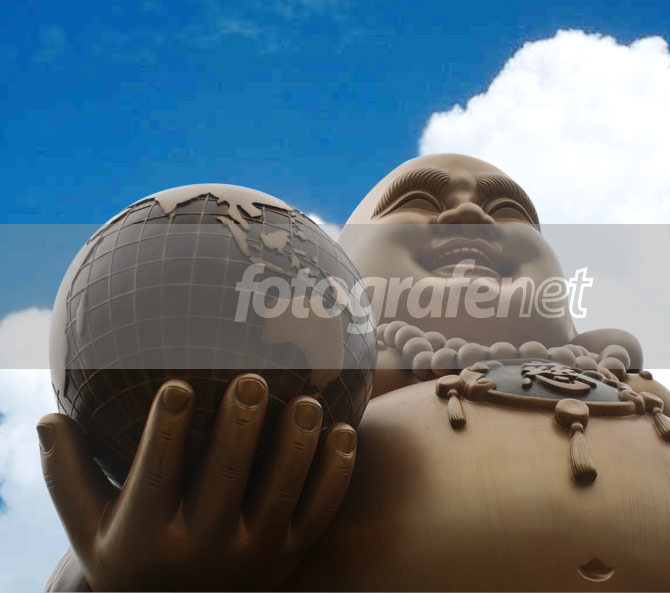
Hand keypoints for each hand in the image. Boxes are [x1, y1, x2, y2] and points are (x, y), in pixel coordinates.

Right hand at [37, 374, 356, 590]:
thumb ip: (68, 475)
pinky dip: (334, 475)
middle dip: (240, 430)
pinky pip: (317, 512)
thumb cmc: (130, 554)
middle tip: (252, 381)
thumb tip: (49, 417)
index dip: (168, 432)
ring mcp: (253, 553)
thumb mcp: (87, 527)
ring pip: (279, 495)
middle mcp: (202, 547)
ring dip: (297, 448)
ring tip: (309, 402)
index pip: (156, 477)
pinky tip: (345, 433)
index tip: (179, 384)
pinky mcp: (290, 555)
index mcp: (146, 534)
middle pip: (224, 481)